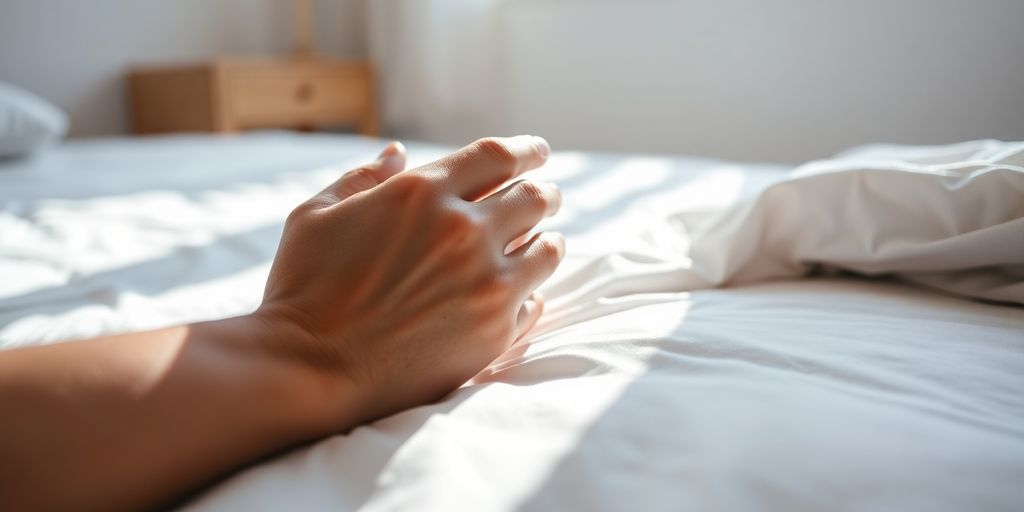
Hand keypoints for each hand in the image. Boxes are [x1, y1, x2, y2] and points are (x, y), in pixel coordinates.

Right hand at [256, 136, 563, 428]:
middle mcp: (463, 232)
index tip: (539, 151)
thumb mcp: (316, 215)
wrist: (309, 369)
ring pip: (548, 249)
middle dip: (543, 193)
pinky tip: (521, 292)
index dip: (527, 149)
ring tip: (540, 243)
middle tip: (544, 198)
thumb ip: (363, 178)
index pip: (500, 156)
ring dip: (545, 240)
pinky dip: (531, 292)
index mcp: (422, 193)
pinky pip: (536, 301)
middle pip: (535, 198)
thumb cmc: (303, 289)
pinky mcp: (495, 331)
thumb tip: (398, 153)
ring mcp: (486, 283)